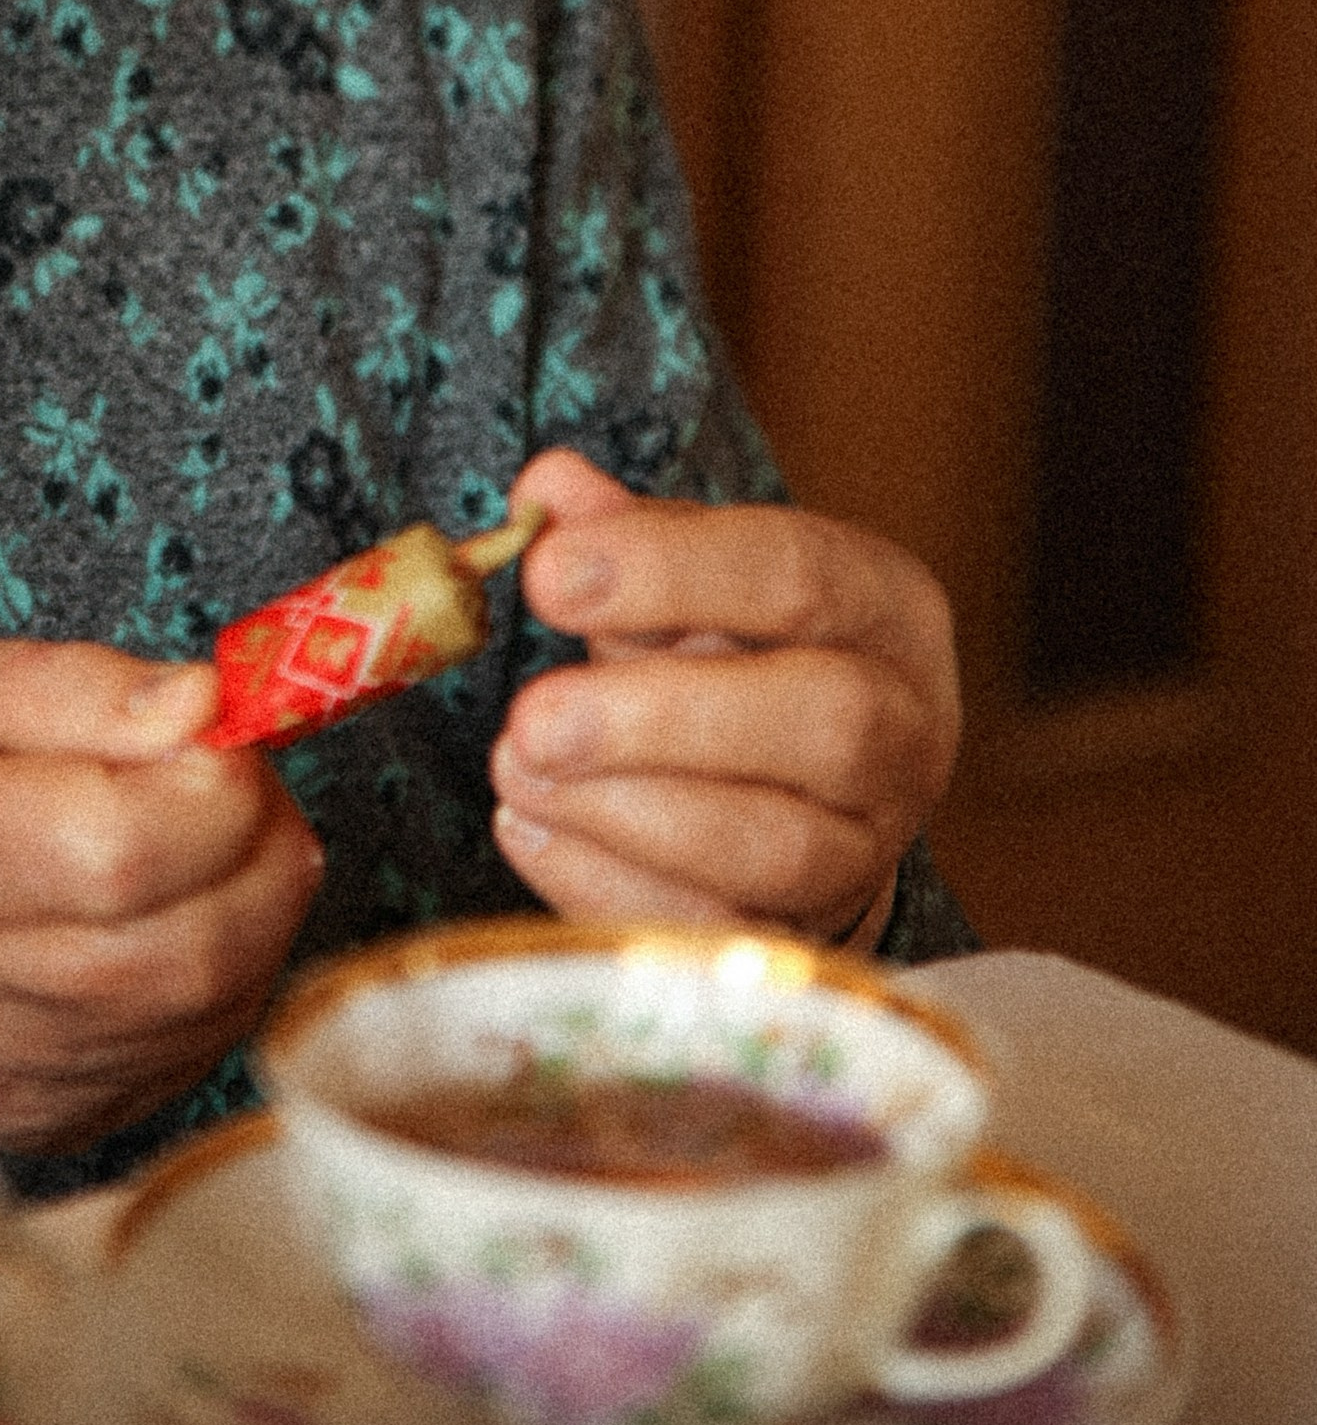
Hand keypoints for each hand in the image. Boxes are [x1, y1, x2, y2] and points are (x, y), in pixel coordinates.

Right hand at [0, 638, 322, 1150]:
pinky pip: (197, 1048)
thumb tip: (200, 704)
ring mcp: (18, 1069)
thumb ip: (72, 686)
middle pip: (193, 940)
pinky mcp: (61, 1118)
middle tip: (236, 778)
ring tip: (210, 835)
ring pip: (214, 1000)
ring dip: (257, 904)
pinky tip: (184, 913)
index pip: (122, 847)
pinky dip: (227, 971)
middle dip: (261, 842)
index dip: (214, 784)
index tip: (216, 730)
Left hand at [489, 450, 959, 949]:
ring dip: (627, 811)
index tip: (548, 574)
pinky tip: (529, 831)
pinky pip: (719, 933)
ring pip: (777, 846)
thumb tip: (547, 490)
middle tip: (531, 713)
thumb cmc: (745, 653)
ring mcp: (869, 846)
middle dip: (660, 717)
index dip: (671, 573)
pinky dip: (610, 887)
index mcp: (885, 606)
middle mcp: (907, 727)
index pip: (799, 575)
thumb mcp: (700, 573)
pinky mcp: (809, 935)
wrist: (811, 791)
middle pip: (823, 721)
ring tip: (517, 767)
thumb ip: (626, 531)